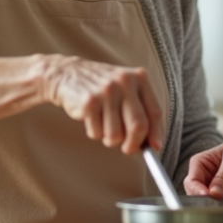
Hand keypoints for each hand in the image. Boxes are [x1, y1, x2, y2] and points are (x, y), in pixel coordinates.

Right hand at [42, 55, 162, 154]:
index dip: (155, 134)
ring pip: (116, 135)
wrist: (67, 73)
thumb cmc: (102, 88)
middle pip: (138, 126)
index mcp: (139, 77)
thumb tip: (154, 144)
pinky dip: (95, 132)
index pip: (155, 112)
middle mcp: (124, 82)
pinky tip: (91, 118)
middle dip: (133, 144)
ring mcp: (106, 91)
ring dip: (110, 139)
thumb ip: (141, 111)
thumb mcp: (126, 90)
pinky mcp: (89, 102)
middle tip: (127, 148)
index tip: (154, 147)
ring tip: (104, 124)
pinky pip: (97, 133)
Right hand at [184, 128, 222, 197]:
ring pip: (213, 204)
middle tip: (214, 202)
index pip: (192, 179)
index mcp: (204, 163)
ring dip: (218, 207)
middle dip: (204, 200)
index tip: (206, 195)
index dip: (196, 189)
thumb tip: (214, 193)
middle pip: (199, 195)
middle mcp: (211, 179)